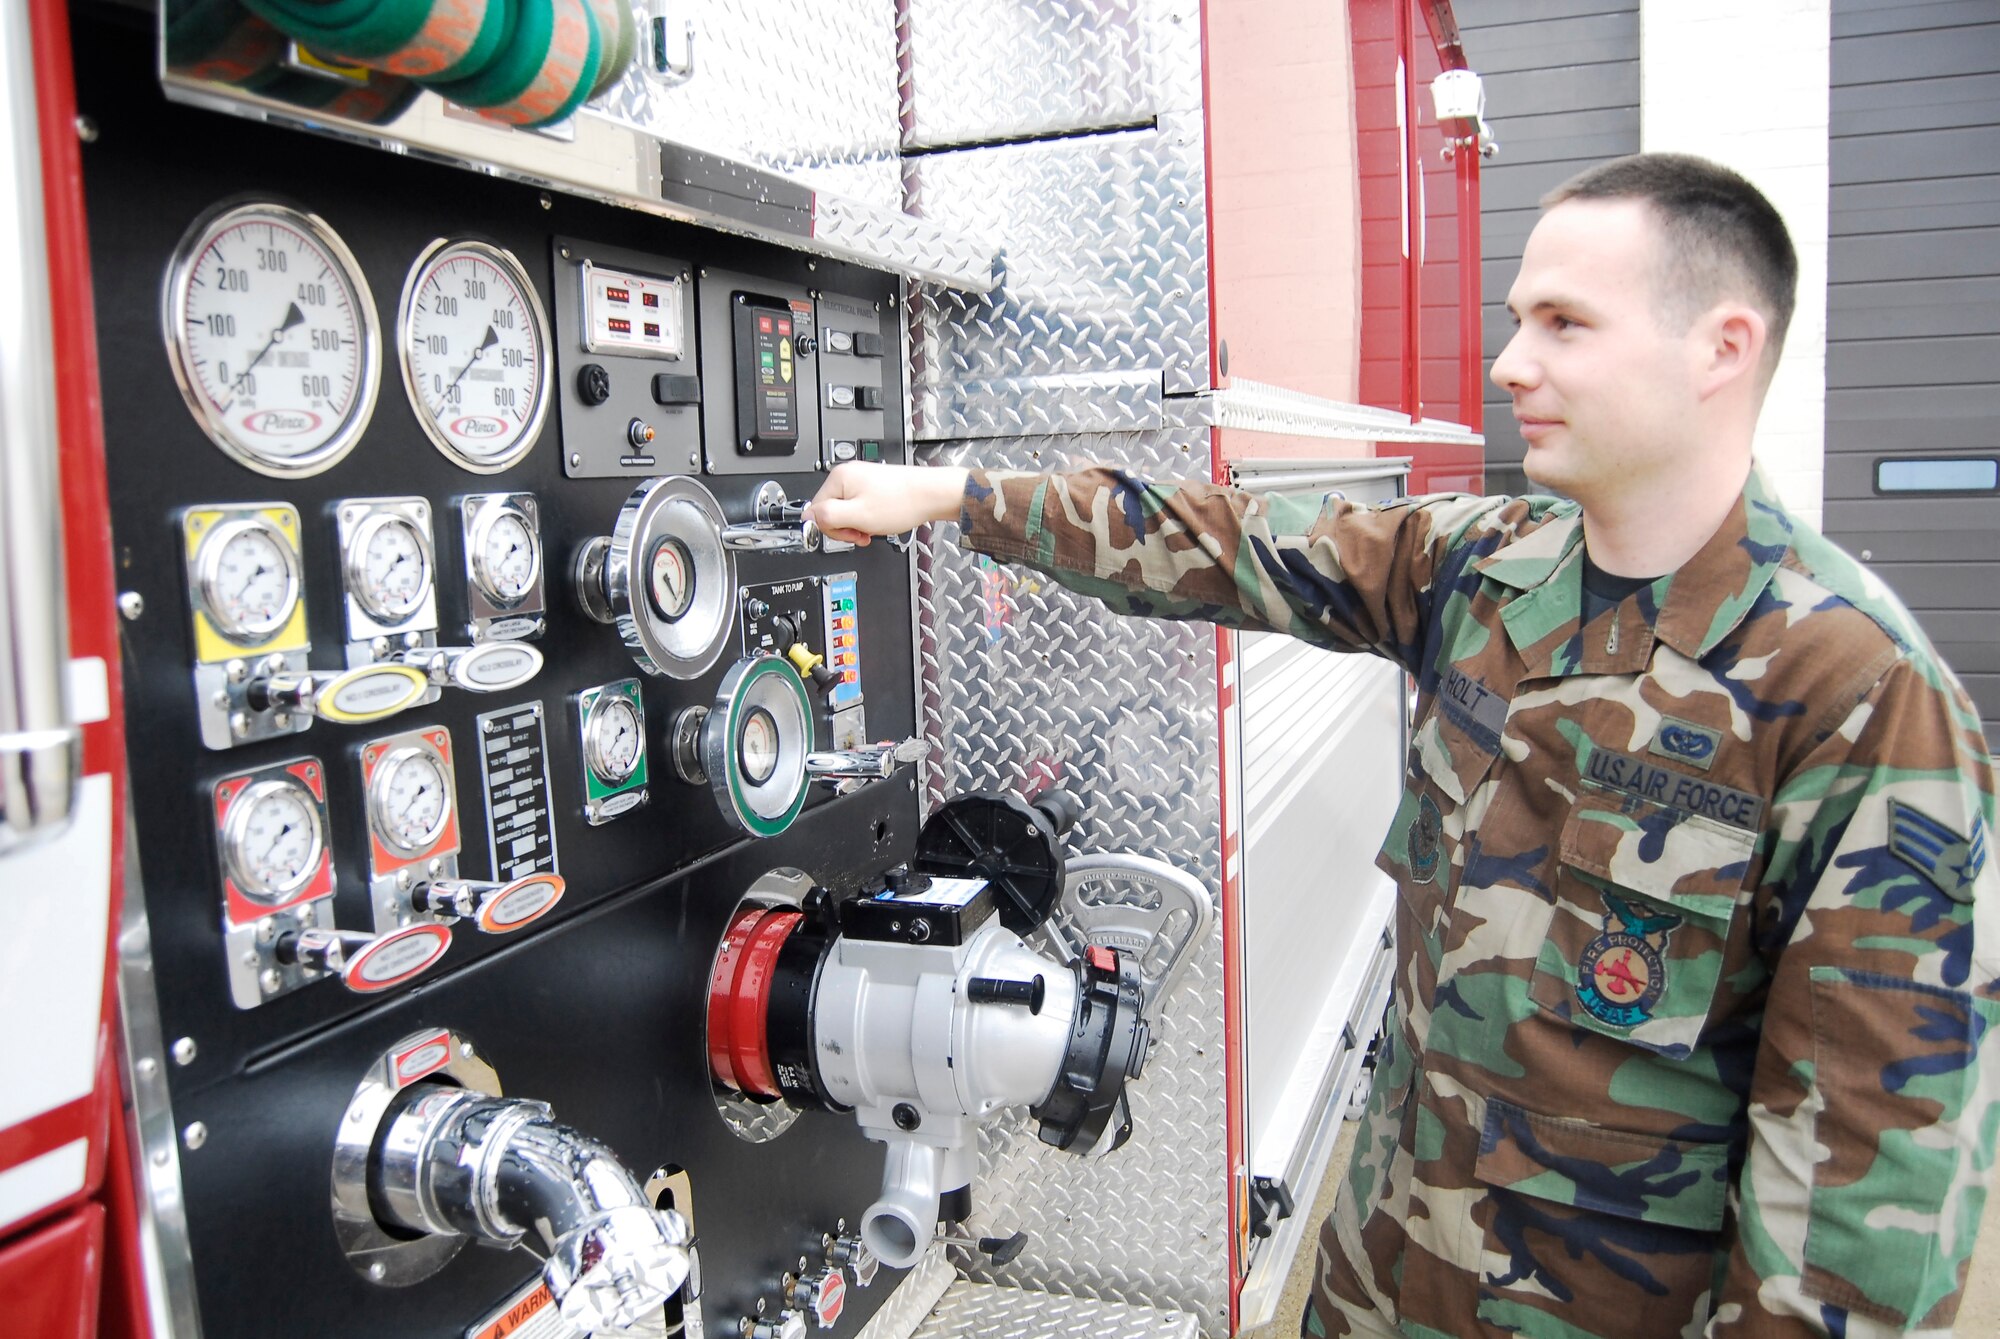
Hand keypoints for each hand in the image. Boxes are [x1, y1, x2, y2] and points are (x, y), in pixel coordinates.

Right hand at [806, 463, 967, 546]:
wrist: (931, 495)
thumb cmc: (901, 503)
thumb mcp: (858, 516)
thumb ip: (828, 517)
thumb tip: (806, 519)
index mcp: (838, 478)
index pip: (816, 510)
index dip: (833, 528)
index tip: (851, 533)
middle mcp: (847, 474)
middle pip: (830, 510)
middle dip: (846, 527)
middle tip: (864, 531)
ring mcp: (860, 479)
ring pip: (846, 511)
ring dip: (857, 524)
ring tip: (874, 526)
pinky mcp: (871, 485)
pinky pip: (858, 507)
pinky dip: (867, 518)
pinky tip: (878, 520)